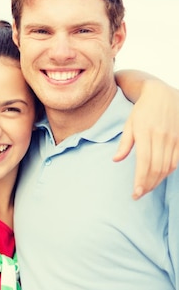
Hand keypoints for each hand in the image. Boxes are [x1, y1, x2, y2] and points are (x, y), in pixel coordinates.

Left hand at [114, 80, 178, 198]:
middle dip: (148, 184)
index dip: (140, 180)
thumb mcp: (129, 124)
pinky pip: (176, 161)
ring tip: (147, 188)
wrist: (162, 95)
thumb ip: (125, 143)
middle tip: (139, 194)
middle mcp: (161, 137)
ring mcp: (173, 138)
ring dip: (157, 181)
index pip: (144, 162)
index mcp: (145, 133)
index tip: (135, 193)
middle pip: (156, 168)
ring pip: (167, 167)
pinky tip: (159, 177)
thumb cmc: (142, 110)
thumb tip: (116, 160)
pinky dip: (168, 172)